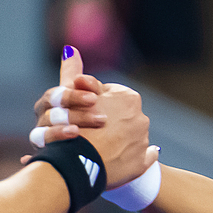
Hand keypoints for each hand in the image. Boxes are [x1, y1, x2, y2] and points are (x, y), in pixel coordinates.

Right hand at [30, 47, 157, 187]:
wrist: (77, 164)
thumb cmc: (71, 125)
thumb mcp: (69, 95)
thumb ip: (72, 72)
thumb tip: (70, 49)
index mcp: (128, 98)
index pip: (109, 96)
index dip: (93, 103)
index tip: (83, 112)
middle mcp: (140, 117)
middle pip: (119, 117)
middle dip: (106, 121)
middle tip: (89, 131)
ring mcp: (142, 141)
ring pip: (129, 137)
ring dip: (117, 140)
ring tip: (98, 148)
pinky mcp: (141, 163)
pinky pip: (143, 157)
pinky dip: (135, 157)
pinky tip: (119, 159)